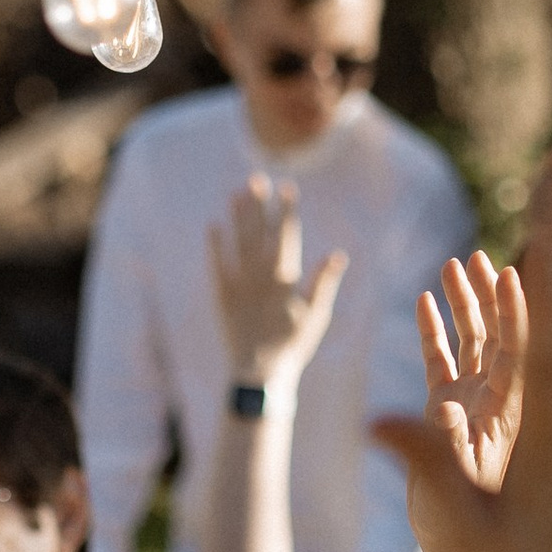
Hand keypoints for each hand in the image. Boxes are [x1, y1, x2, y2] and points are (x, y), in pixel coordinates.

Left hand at [207, 179, 347, 387]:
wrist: (258, 372)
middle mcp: (260, 276)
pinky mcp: (222, 296)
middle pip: (260, 232)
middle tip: (257, 179)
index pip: (286, 236)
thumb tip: (338, 255)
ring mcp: (240, 284)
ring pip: (238, 242)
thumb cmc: (292, 346)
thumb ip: (323, 283)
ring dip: (238, 217)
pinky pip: (217, 264)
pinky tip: (213, 226)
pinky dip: (215, 245)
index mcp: (285, 279)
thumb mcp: (315, 316)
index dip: (287, 211)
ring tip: (237, 193)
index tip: (287, 188)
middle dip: (260, 205)